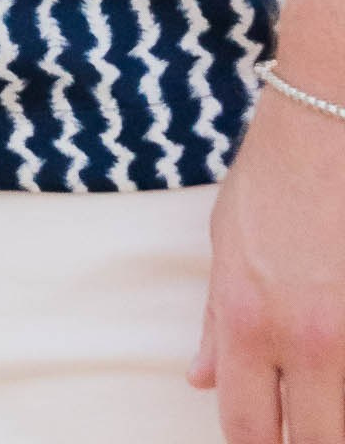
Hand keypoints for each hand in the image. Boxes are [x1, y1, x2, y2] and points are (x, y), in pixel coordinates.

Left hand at [196, 81, 344, 438]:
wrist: (331, 119)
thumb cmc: (275, 176)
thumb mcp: (226, 243)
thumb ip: (216, 321)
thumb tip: (200, 380)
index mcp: (248, 320)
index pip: (247, 428)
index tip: (265, 440)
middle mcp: (305, 338)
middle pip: (314, 443)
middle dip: (306, 441)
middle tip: (303, 423)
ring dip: (334, 413)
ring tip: (322, 392)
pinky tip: (342, 366)